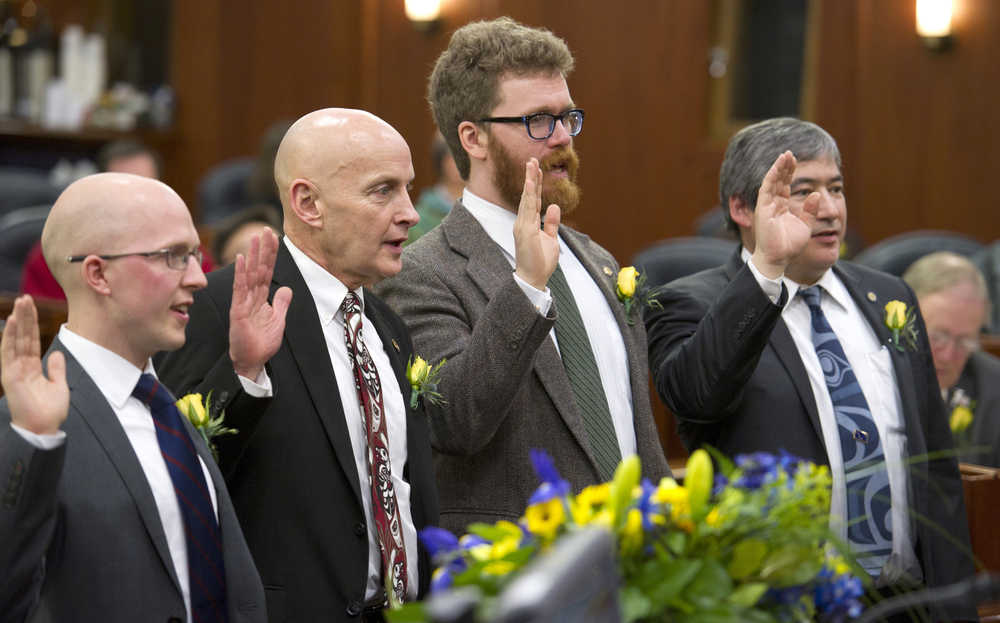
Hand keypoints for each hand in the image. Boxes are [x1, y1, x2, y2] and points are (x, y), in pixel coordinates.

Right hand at [1, 295, 67, 434]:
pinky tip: (12, 321)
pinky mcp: (9, 375)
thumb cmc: (50, 411)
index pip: (32, 340)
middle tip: (25, 297)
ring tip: (20, 302)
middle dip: (25, 316)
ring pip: (15, 339)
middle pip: (23, 336)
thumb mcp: (59, 385)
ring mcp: (14, 369)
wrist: (44, 428)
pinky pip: (8, 352)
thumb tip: (56, 353)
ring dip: (17, 320)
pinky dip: (9, 336)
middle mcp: (21, 366)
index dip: (32, 324)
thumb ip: (56, 369)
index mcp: (32, 367)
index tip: (32, 306)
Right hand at [229, 230, 291, 379]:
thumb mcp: (278, 321)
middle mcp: (251, 296)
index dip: (271, 256)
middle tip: (266, 229)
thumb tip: (287, 289)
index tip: (274, 238)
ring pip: (250, 274)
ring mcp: (243, 302)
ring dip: (253, 255)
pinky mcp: (238, 310)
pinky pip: (240, 288)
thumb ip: (281, 304)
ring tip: (255, 237)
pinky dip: (241, 273)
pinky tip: (242, 258)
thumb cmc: (262, 343)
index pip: (267, 272)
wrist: (252, 361)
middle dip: (263, 249)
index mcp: (261, 298)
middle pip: (259, 268)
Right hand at [513, 158, 560, 289]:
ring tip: (531, 165)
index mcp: (528, 223)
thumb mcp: (551, 239)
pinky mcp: (525, 231)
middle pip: (527, 195)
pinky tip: (531, 183)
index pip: (532, 200)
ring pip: (526, 198)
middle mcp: (523, 222)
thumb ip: (551, 223)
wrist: (534, 278)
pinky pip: (528, 209)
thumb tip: (554, 206)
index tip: (537, 169)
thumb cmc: (541, 262)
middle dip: (530, 177)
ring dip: (529, 181)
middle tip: (532, 159)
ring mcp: (522, 225)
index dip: (535, 184)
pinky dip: (529, 195)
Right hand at [750, 151, 819, 278]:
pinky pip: (766, 190)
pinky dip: (771, 178)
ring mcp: (767, 206)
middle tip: (790, 153)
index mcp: (782, 207)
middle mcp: (773, 204)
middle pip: (778, 181)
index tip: (795, 160)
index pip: (785, 186)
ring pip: (772, 182)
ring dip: (778, 168)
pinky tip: (777, 168)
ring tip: (785, 155)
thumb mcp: (805, 225)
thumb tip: (816, 194)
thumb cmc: (790, 245)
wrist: (779, 258)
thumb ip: (810, 210)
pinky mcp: (763, 209)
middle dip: (784, 167)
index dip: (789, 172)